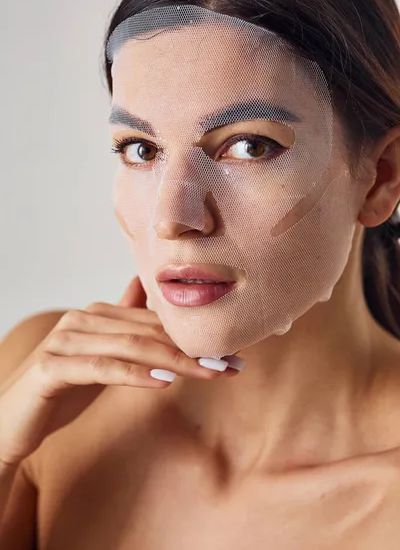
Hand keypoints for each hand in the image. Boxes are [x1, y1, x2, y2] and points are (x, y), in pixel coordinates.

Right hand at [0, 277, 239, 466]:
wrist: (10, 419)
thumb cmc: (61, 387)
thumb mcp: (100, 356)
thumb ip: (124, 328)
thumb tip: (147, 295)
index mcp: (97, 313)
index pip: (154, 322)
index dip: (193, 337)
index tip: (230, 352)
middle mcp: (82, 319)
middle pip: (148, 332)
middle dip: (194, 349)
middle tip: (230, 364)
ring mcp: (66, 340)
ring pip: (131, 346)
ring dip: (175, 361)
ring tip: (211, 373)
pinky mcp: (53, 366)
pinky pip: (102, 368)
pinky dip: (135, 374)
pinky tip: (164, 383)